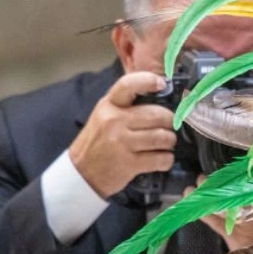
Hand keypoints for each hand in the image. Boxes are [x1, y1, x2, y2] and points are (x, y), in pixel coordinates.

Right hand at [69, 71, 177, 196]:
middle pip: (158, 115)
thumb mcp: (105, 115)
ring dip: (170, 142)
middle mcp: (115, 121)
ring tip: (164, 144)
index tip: (161, 83)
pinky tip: (161, 159)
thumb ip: (127, 106)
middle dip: (170, 123)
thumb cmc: (99, 141)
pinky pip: (162, 158)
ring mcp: (122, 142)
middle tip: (168, 128)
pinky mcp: (130, 163)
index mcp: (109, 105)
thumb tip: (160, 96)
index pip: (128, 85)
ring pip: (164, 137)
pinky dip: (167, 159)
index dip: (148, 81)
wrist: (82, 172)